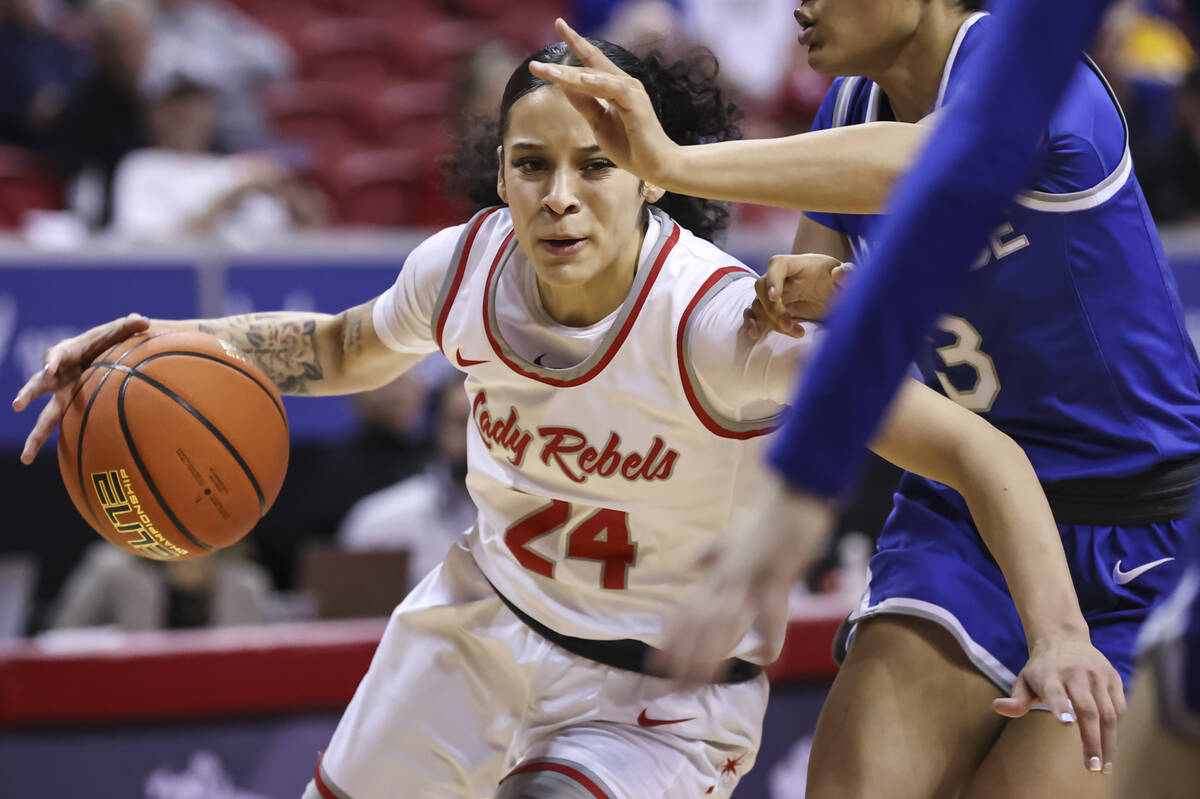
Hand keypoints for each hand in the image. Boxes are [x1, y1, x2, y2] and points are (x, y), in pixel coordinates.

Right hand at [11, 313, 149, 463]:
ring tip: (26, 458)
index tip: (50, 369)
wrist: (102, 352)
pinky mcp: (70, 407)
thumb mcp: (116, 332)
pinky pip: (62, 425)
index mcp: (66, 353)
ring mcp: (62, 394)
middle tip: (17, 405)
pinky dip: (53, 442)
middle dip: (27, 394)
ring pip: (46, 417)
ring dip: (36, 437)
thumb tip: (144, 320)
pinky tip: (42, 463)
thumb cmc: (107, 340)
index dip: (52, 362)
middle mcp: (57, 376)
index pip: (54, 355)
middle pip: (38, 386)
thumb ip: (127, 326)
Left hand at [528, 18, 681, 185]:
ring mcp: (631, 91)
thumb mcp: (598, 123)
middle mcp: (623, 83)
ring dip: (570, 73)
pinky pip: (614, 89)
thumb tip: (564, 85)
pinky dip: (599, 82)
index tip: (558, 24)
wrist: (655, 165)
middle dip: (565, 54)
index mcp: (614, 86)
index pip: (590, 60)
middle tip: (536, 60)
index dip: (574, 43)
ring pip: (596, 75)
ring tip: (548, 71)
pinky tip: (583, 78)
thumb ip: (584, 103)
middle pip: (590, 62)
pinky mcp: (636, 104)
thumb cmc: (630, 145)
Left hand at [653, 475, 834, 683]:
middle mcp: (728, 578)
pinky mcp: (776, 576)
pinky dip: (770, 633)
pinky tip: (767, 657)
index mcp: (720, 573)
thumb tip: (693, 559)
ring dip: (712, 653)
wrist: (793, 495)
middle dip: (685, 655)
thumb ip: (714, 550)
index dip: (673, 637)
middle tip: (673, 685)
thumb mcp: (734, 533)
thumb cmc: (767, 516)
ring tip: (701, 681)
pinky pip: (771, 609)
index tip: (658, 661)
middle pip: (700, 622)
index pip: (689, 609)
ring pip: (724, 621)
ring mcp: (750, 578)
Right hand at [743, 254, 851, 339]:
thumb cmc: (838, 281)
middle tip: (789, 325)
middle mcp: (781, 278)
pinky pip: (753, 314)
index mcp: (797, 264)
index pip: (776, 264)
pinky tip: (756, 335)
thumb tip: (841, 273)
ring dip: (772, 321)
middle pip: (762, 286)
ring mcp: (774, 295)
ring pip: (759, 304)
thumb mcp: (847, 275)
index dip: (773, 279)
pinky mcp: (772, 310)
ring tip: (797, 332)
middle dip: (772, 308)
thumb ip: (847, 273)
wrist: (834, 293)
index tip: (775, 296)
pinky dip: (751, 323)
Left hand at [994, 635, 1124, 774]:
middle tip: (1093, 766)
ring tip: (1105, 765)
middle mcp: (1076, 674)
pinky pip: (1120, 707)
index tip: (1066, 724)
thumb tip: (997, 707)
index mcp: (1050, 675)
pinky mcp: (1113, 678)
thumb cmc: (1042, 668)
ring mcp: (1097, 675)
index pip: (1055, 692)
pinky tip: (1113, 747)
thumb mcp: (1024, 679)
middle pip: (1088, 709)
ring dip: (1109, 741)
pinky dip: (1118, 729)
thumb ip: (1016, 699)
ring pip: (1108, 712)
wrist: (1064, 638)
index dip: (1061, 707)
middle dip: (1092, 740)